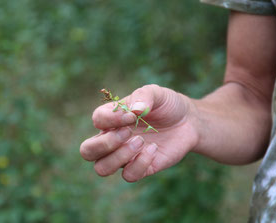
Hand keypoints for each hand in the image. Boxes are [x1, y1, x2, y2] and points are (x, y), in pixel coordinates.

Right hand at [80, 84, 198, 181]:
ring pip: (102, 168)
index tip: (132, 115)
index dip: (110, 119)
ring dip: (120, 156)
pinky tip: (153, 150)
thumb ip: (143, 96)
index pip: (96, 121)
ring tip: (141, 142)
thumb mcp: (157, 93)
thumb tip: (134, 110)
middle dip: (104, 144)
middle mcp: (113, 139)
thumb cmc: (167, 105)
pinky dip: (139, 164)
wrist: (188, 122)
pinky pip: (128, 175)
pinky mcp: (140, 168)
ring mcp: (125, 155)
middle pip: (87, 151)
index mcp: (112, 118)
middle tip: (127, 133)